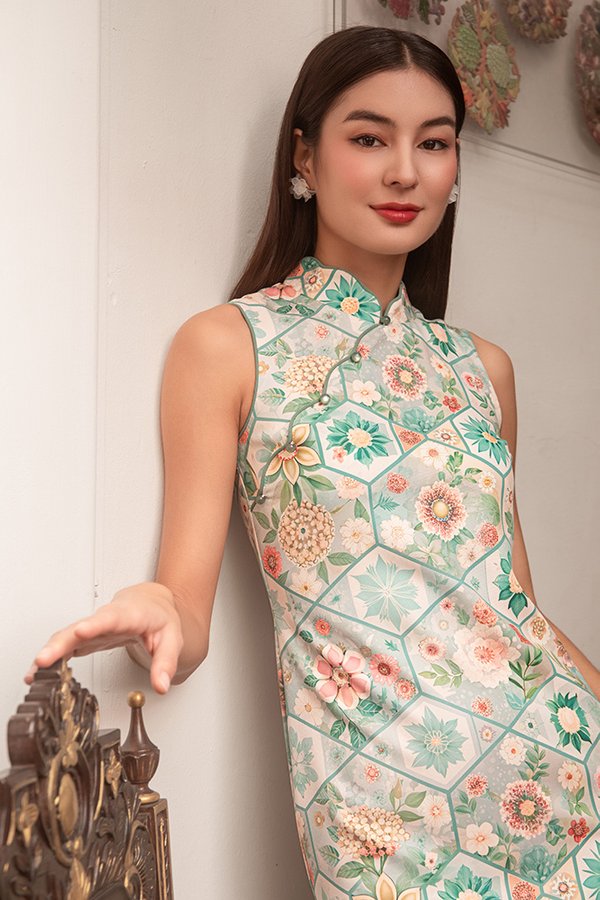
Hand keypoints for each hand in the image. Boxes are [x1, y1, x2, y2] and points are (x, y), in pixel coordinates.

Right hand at [24, 582, 182, 694]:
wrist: (151, 603)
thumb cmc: (160, 618)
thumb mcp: (172, 640)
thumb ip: (165, 663)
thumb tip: (162, 686)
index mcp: (129, 615)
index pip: (111, 618)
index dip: (95, 625)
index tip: (81, 632)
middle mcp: (106, 618)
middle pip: (79, 628)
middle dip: (60, 644)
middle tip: (44, 660)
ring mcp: (92, 626)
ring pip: (66, 636)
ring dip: (49, 653)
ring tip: (33, 674)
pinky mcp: (84, 635)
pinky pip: (65, 644)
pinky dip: (51, 657)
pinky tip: (37, 672)